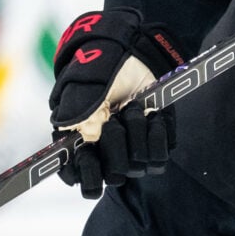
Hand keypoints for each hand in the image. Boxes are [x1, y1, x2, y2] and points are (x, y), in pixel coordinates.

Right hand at [49, 9, 186, 197]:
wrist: (133, 55)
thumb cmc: (99, 72)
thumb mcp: (79, 86)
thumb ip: (74, 112)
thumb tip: (80, 136)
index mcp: (80, 147)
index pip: (81, 180)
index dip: (86, 173)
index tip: (87, 151)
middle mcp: (106, 155)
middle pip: (115, 176)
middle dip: (115, 143)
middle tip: (113, 118)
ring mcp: (132, 153)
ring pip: (138, 166)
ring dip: (136, 132)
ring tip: (131, 107)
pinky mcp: (156, 145)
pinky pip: (160, 157)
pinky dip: (157, 134)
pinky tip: (151, 114)